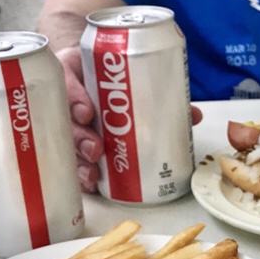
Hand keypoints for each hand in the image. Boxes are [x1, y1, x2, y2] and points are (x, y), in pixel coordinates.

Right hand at [56, 47, 203, 193]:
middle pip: (65, 120)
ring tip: (93, 173)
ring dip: (80, 160)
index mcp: (77, 74)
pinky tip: (91, 185)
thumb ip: (159, 93)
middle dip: (81, 137)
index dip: (75, 99)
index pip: (68, 84)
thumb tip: (193, 116)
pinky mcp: (72, 145)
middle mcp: (67, 99)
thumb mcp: (132, 74)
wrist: (101, 73)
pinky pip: (72, 161)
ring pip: (67, 143)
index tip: (87, 113)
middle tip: (96, 149)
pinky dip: (82, 175)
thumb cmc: (113, 75)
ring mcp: (68, 123)